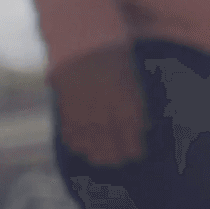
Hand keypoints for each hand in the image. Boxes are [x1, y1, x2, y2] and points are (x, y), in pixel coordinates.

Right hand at [50, 43, 145, 166]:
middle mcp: (107, 121)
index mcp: (129, 114)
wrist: (86, 50)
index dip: (135, 152)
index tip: (135, 151)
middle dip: (117, 158)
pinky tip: (83, 143)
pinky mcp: (68, 116)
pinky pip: (72, 140)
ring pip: (91, 152)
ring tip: (101, 154)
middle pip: (112, 155)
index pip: (134, 148)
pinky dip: (78, 144)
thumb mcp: (134, 89)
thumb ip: (137, 112)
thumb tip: (141, 129)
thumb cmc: (117, 66)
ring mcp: (86, 120)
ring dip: (97, 155)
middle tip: (118, 157)